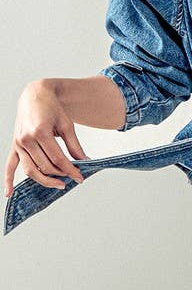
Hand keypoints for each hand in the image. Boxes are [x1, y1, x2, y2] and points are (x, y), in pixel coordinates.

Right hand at [4, 80, 89, 197]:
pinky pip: (9, 166)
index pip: (57, 159)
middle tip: (72, 176)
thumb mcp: (67, 125)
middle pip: (45, 166)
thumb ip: (74, 145)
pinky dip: (8, 180)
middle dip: (61, 174)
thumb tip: (84, 161)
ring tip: (59, 184)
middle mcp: (26, 139)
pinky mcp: (14, 146)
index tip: (80, 177)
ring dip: (45, 180)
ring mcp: (18, 143)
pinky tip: (9, 193)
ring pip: (31, 170)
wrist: (35, 96)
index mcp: (40, 132)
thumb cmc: (52, 109)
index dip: (70, 170)